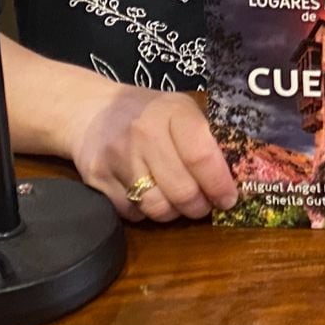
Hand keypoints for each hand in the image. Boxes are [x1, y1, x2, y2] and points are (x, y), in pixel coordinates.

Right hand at [67, 85, 237, 222]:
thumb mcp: (181, 110)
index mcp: (173, 112)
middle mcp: (145, 134)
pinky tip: (150, 196)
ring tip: (179, 203)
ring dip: (175, 213)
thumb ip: (205, 138)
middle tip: (205, 205)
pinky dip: (147, 213)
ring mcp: (119, 158)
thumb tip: (234, 178)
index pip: (201, 156)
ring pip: (157, 207)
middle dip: (200, 206)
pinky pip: (133, 213)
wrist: (91, 111)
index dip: (219, 184)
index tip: (228, 198)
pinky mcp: (99, 180)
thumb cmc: (149, 113)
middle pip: (182, 190)